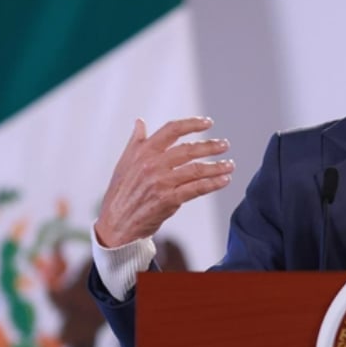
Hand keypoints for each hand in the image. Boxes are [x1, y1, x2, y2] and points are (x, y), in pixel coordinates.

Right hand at [94, 117, 233, 247]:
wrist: (115, 225)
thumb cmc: (120, 194)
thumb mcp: (123, 164)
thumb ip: (136, 142)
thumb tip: (140, 122)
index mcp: (143, 152)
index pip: (172, 130)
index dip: (192, 124)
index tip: (208, 122)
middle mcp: (152, 164)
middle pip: (189, 149)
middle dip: (210, 146)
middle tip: (225, 145)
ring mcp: (161, 182)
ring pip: (196, 169)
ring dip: (217, 166)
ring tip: (230, 165)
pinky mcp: (168, 200)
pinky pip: (196, 188)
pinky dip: (213, 183)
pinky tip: (224, 180)